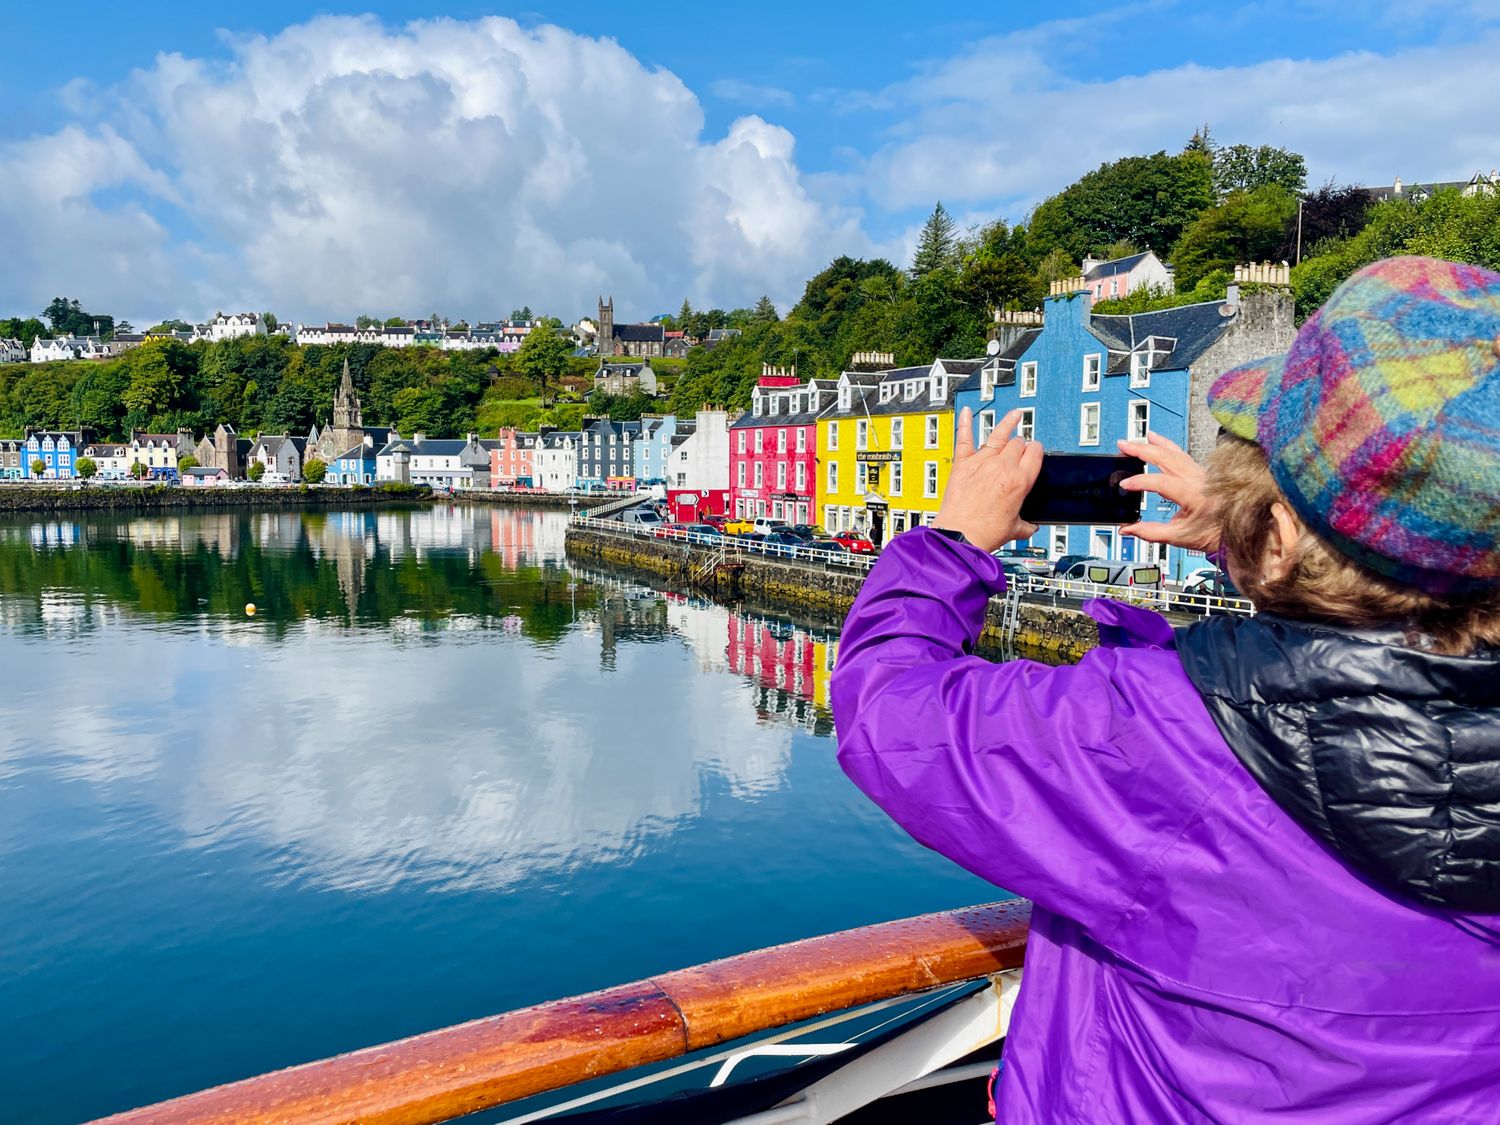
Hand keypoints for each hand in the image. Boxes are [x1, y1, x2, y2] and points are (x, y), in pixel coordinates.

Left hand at [934, 407, 1042, 552]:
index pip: (1035, 453)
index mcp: (1020, 481)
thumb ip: (1026, 524)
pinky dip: (964, 423)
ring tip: (1015, 415)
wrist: (960, 537)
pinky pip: (964, 438)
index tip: (1034, 452)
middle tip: (1019, 450)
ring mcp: (981, 463)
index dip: (1036, 450)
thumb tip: (1032, 526)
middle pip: (1018, 443)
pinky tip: (967, 411)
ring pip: (998, 435)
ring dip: (1008, 423)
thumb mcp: (1015, 529)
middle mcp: (1002, 467)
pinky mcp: (962, 464)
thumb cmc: (985, 534)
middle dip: (1021, 444)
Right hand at [1117, 432, 1218, 552]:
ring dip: (1154, 444)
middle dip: (1142, 450)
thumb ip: (1150, 532)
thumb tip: (1127, 529)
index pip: (1161, 483)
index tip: (1124, 484)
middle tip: (1123, 446)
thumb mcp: (1179, 537)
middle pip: (1166, 458)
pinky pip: (1182, 454)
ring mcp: (1201, 474)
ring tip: (1136, 440)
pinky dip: (1167, 445)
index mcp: (1193, 496)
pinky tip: (1157, 440)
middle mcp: (1198, 480)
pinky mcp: (1201, 472)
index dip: (1140, 482)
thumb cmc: (1213, 534)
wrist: (1236, 530)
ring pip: (1174, 452)